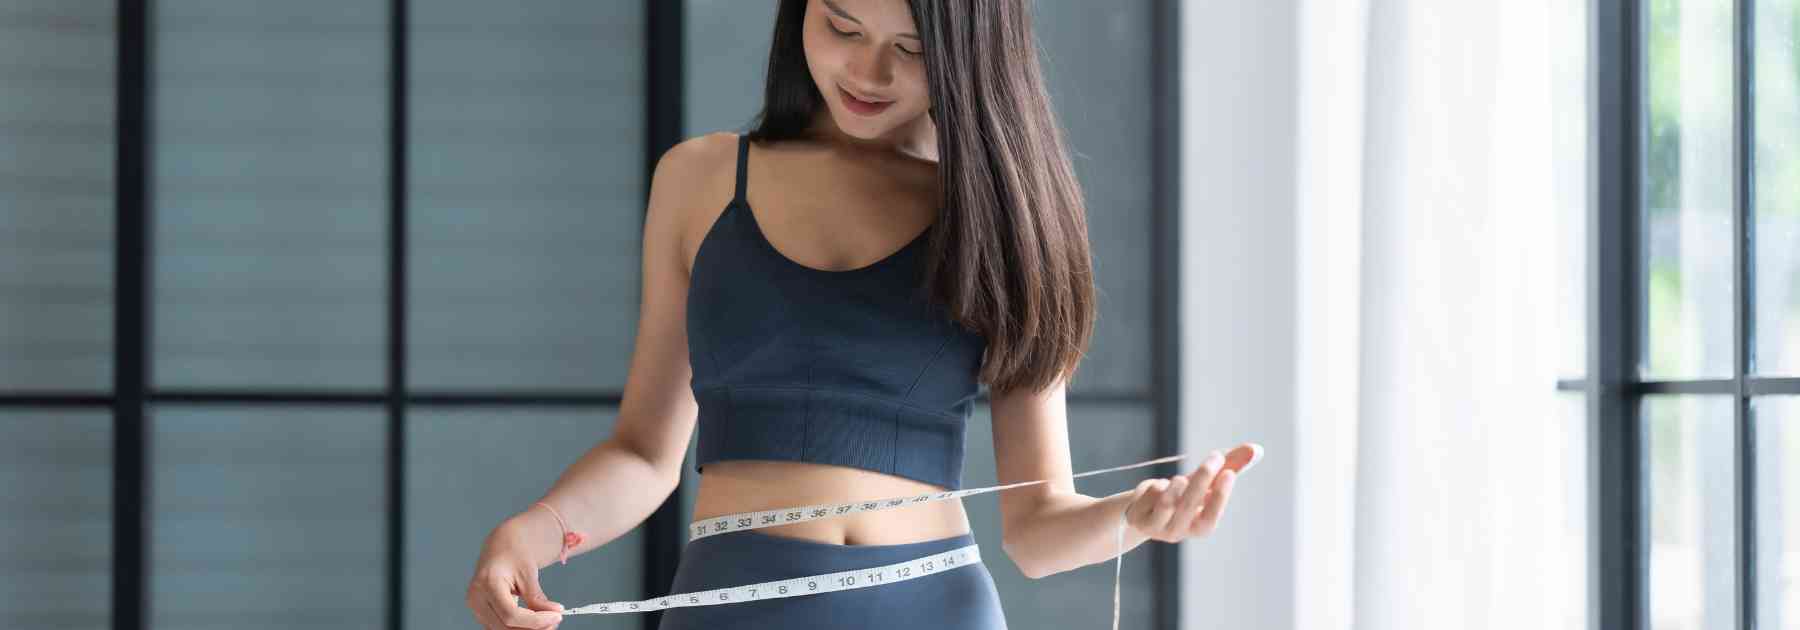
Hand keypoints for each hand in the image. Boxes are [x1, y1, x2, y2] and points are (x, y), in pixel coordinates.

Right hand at [466, 516, 566, 629]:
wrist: (500, 547)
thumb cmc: (513, 554)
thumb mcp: (528, 572)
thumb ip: (538, 597)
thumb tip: (554, 614)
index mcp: (487, 584)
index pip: (511, 614)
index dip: (536, 620)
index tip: (557, 616)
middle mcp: (476, 599)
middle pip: (506, 626)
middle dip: (534, 627)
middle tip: (555, 620)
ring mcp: (476, 608)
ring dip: (527, 629)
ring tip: (547, 620)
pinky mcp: (481, 613)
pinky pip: (500, 627)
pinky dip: (519, 627)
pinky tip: (535, 620)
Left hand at [1124, 442, 1261, 542]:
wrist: (1144, 508)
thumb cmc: (1183, 494)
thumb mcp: (1206, 482)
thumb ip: (1231, 467)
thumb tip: (1256, 448)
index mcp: (1198, 527)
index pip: (1210, 518)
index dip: (1220, 498)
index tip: (1230, 473)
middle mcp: (1177, 531)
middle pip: (1189, 508)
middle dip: (1203, 480)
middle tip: (1216, 457)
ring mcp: (1156, 526)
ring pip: (1166, 507)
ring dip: (1175, 490)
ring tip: (1180, 478)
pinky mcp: (1137, 517)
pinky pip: (1146, 498)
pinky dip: (1154, 487)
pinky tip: (1157, 485)